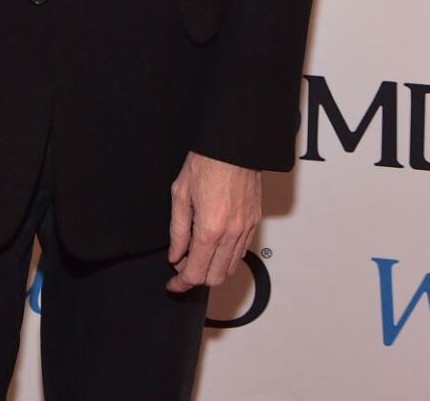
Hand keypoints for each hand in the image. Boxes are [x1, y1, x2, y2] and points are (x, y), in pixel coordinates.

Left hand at [166, 151, 260, 291]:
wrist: (233, 145)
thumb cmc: (207, 162)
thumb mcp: (180, 194)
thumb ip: (178, 231)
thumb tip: (175, 255)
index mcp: (210, 229)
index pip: (195, 272)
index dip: (181, 283)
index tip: (174, 284)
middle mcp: (231, 234)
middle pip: (215, 277)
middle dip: (197, 278)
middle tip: (183, 266)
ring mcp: (245, 229)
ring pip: (231, 267)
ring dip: (213, 269)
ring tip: (198, 254)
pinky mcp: (255, 221)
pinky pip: (242, 251)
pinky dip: (228, 257)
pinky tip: (215, 245)